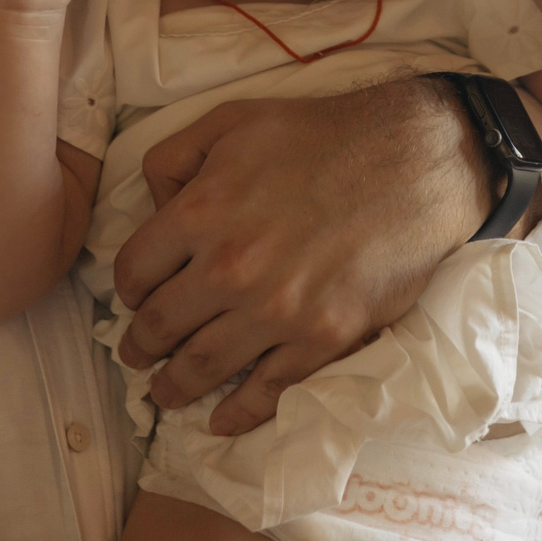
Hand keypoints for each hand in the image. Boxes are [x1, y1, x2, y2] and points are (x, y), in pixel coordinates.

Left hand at [110, 79, 492, 434]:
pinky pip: (267, 390)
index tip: (135, 298)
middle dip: (140, 345)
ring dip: (174, 385)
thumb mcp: (232, 120)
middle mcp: (230, 269)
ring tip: (165, 391)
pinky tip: (220, 420)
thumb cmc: (321, 136)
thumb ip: (174, 157)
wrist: (413, 163)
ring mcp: (277, 311)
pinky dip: (237, 413)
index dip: (128, 288)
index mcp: (200, 212)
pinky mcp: (322, 338)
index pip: (135, 270)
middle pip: (160, 325)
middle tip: (136, 355)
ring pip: (202, 366)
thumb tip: (153, 207)